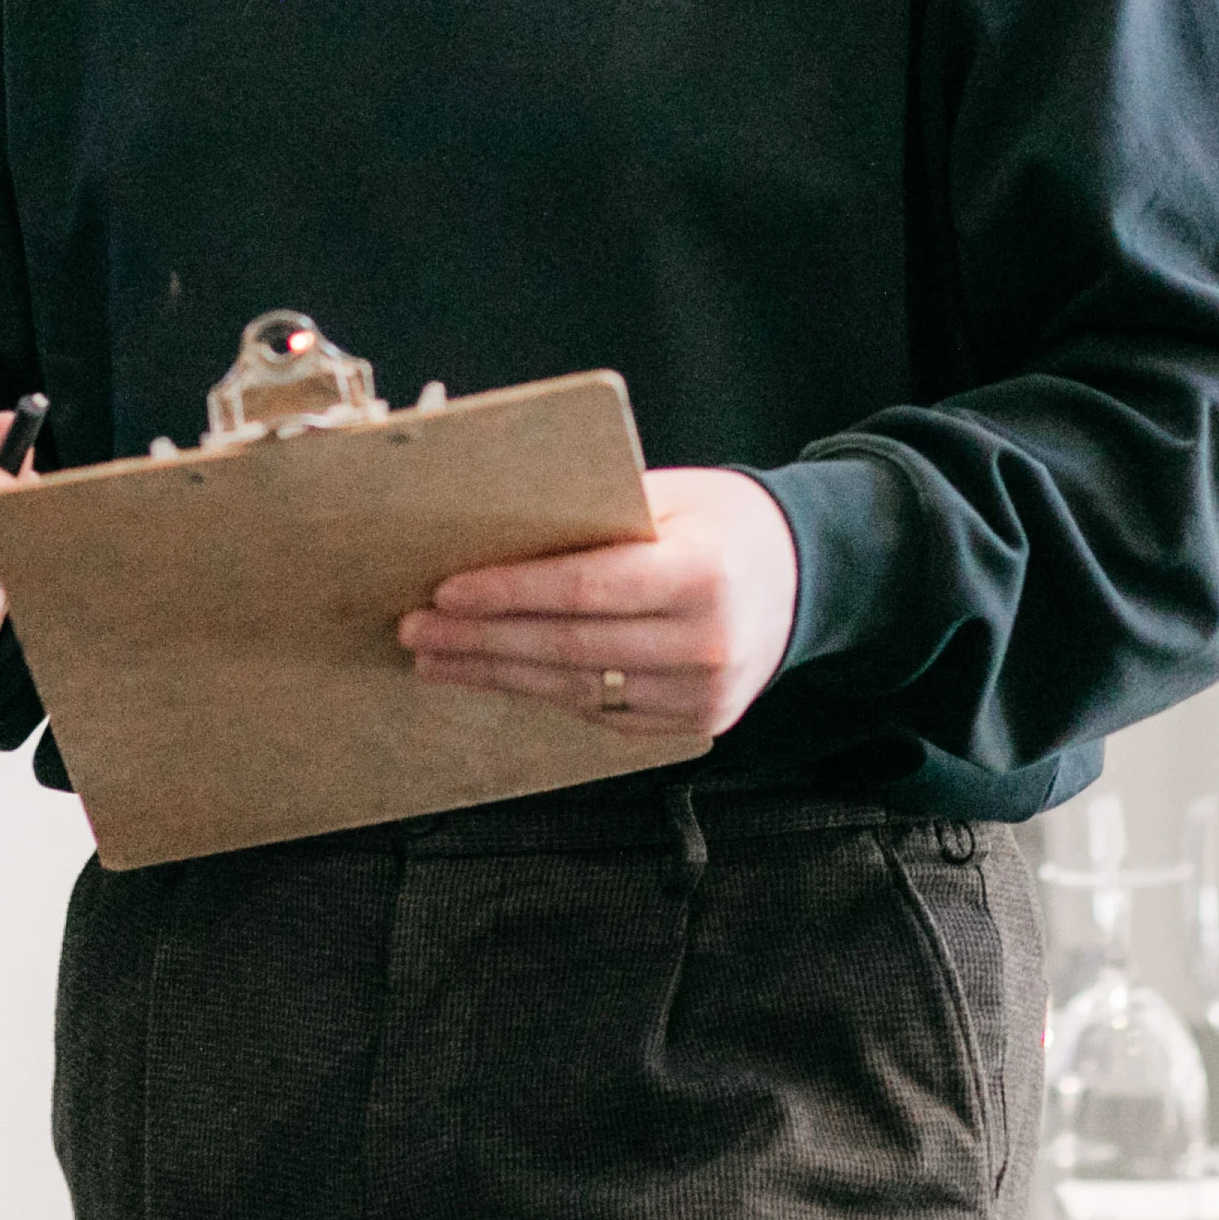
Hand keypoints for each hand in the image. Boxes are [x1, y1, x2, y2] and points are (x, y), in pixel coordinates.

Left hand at [397, 465, 798, 736]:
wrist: (800, 575)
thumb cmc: (721, 522)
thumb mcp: (668, 495)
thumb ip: (593, 515)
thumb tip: (491, 529)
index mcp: (701, 574)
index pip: (583, 590)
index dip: (507, 593)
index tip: (446, 590)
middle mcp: (707, 643)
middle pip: (569, 648)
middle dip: (481, 640)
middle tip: (418, 629)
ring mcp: (704, 694)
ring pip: (577, 690)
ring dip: (496, 674)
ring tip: (437, 657)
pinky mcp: (694, 724)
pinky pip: (602, 713)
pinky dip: (543, 693)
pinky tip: (496, 675)